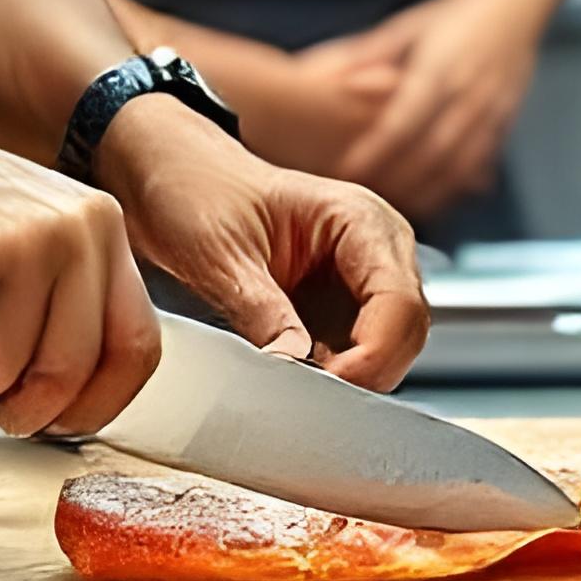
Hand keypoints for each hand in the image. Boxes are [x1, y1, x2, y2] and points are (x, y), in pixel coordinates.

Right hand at [0, 89, 160, 438]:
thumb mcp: (13, 246)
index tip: (55, 422)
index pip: (137, 343)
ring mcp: (30, 241)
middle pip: (73, 371)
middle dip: (15, 405)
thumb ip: (51, 307)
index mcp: (99, 225)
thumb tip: (64, 404)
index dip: (97, 402)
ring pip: (7, 373)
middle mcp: (79, 228)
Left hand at [93, 99, 428, 387]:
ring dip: (354, 376)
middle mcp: (376, 247)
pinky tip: (298, 382)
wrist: (172, 178)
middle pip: (407, 328)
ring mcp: (361, 277)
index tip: (327, 389)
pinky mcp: (339, 304)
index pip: (398, 300)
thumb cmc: (198, 192)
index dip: (373, 354)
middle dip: (368, 371)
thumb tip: (291, 365)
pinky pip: (357, 350)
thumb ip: (262, 311)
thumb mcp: (220, 255)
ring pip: (390, 346)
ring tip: (300, 392)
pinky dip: (336, 374)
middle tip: (312, 402)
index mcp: (359, 220)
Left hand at [308, 0, 542, 218]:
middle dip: (395, 180)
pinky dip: (449, 191)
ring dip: (422, 193)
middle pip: (431, 152)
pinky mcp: (504, 126)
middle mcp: (470, 92)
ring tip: (387, 211)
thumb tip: (327, 83)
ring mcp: (492, 112)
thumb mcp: (408, 27)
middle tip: (359, 200)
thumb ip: (366, 55)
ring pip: (457, 168)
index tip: (345, 171)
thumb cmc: (450, 19)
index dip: (375, 149)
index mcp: (441, 66)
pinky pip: (475, 169)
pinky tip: (423, 205)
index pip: (405, 118)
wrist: (514, 7)